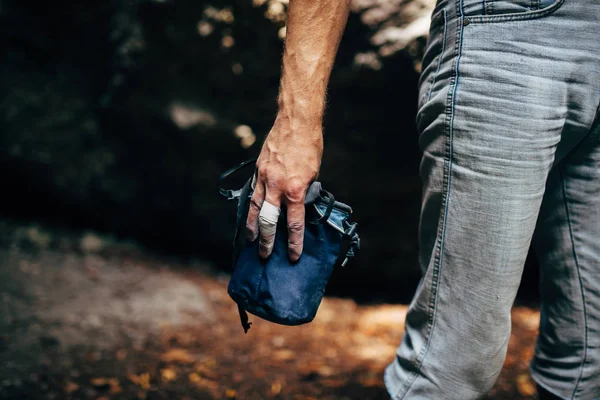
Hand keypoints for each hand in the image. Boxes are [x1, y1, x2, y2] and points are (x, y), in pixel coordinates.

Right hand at [246, 116, 322, 260]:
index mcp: (295, 189)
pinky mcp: (258, 170)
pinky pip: (252, 192)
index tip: (293, 256)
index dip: (294, 242)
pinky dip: (250, 206)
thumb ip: (305, 191)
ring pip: (254, 208)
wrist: (296, 121)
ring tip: (251, 240)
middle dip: (267, 241)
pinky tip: (248, 215)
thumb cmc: (310, 146)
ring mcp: (264, 178)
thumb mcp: (314, 173)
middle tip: (265, 256)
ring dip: (252, 227)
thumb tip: (300, 205)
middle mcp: (277, 186)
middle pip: (268, 221)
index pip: (294, 223)